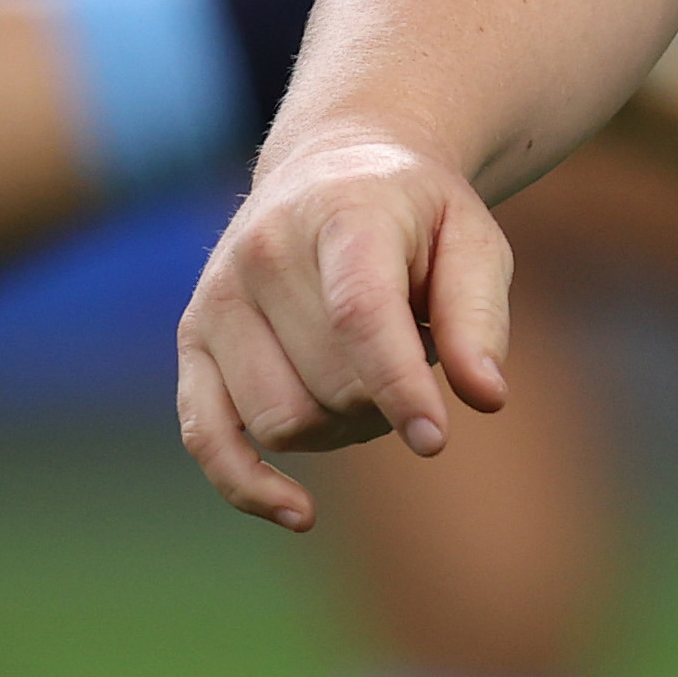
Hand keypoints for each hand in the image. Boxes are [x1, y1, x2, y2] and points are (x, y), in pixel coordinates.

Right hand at [173, 125, 515, 531]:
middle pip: (329, 383)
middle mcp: (264, 251)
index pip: (360, 314)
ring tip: (370, 373)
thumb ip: (479, 316)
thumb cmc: (417, 214)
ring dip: (341, 427)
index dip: (398, 386)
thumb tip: (485, 399)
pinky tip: (300, 513)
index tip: (436, 439)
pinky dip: (247, 485)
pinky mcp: (192, 338)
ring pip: (282, 421)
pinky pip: (206, 436)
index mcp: (341, 214)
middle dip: (388, 399)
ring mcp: (218, 296)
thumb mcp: (472, 238)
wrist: (335, 163)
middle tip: (416, 353)